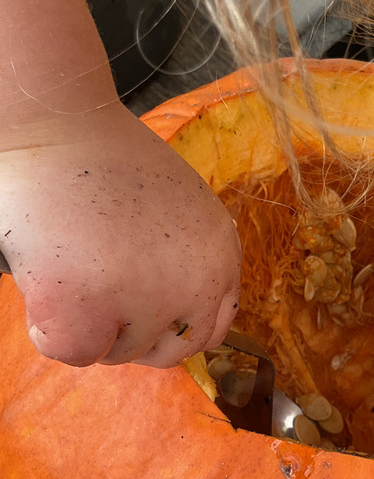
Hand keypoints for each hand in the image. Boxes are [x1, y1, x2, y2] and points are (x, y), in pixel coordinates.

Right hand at [0, 101, 240, 366]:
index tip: (137, 310)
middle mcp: (198, 285)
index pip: (211, 329)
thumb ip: (187, 263)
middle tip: (96, 289)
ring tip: (72, 265)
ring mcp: (148, 302)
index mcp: (222, 258)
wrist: (54, 125)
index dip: (168, 325)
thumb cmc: (104, 161)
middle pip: (168, 352)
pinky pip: (74, 353)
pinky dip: (49, 328)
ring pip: (116, 353)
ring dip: (88, 325)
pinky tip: (46, 279)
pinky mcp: (90, 312)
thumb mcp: (179, 211)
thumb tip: (173, 317)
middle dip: (128, 333)